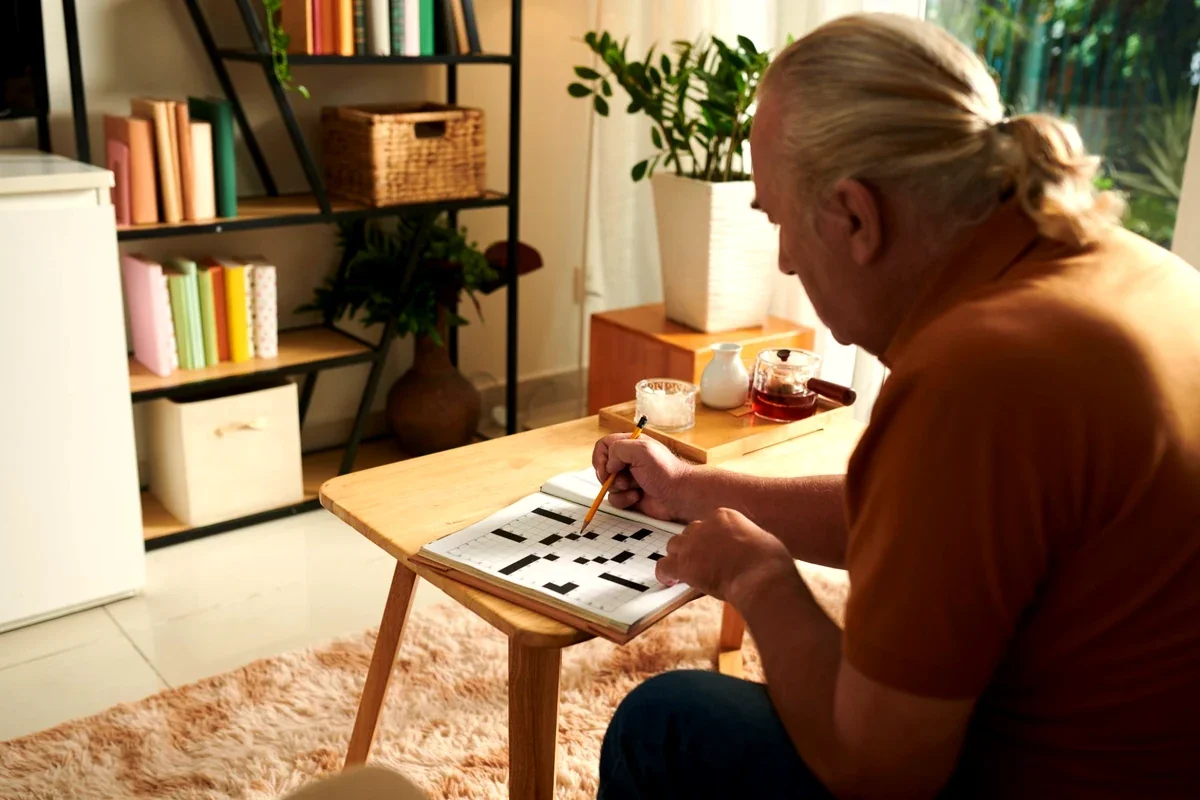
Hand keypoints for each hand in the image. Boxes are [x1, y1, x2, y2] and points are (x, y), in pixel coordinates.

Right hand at [592, 433, 690, 520]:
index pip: (604, 445)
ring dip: (619, 488)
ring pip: (607, 485)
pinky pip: (615, 500)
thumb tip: (609, 466)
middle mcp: (628, 461)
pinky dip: (623, 500)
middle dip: (610, 476)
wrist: (680, 495)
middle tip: (623, 478)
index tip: (607, 468)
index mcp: (631, 445)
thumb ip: (617, 449)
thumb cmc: (665, 471)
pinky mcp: (630, 496)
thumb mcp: (641, 450)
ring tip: (635, 487)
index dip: (601, 457)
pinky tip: (637, 497)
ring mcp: (629, 479)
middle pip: (603, 467)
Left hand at [656, 507, 794, 602]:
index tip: (713, 550)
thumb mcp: (762, 540)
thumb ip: (746, 541)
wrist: (762, 576)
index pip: (708, 524)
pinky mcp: (684, 564)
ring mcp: (693, 543)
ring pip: (674, 546)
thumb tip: (745, 550)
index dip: (709, 539)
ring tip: (684, 571)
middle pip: (689, 532)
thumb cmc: (770, 562)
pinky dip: (665, 574)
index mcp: (725, 516)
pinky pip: (664, 566)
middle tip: (700, 562)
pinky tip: (671, 581)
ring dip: (679, 557)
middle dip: (693, 546)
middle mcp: (706, 525)